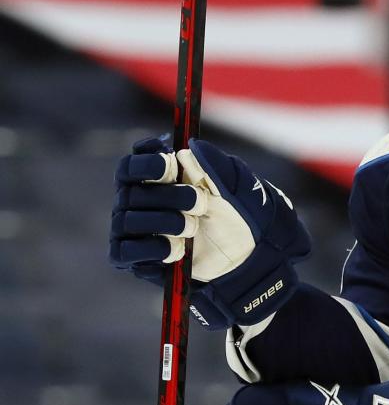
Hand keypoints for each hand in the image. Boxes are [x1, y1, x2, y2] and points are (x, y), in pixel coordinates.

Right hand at [110, 136, 310, 328]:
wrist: (247, 252)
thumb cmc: (237, 210)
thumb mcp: (235, 183)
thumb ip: (213, 163)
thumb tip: (190, 147)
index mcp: (158, 176)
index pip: (132, 164)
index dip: (147, 162)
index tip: (170, 163)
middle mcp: (138, 200)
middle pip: (130, 191)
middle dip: (170, 196)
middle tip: (201, 202)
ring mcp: (134, 229)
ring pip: (127, 220)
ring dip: (165, 222)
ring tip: (194, 227)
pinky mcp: (135, 258)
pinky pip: (125, 252)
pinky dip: (153, 248)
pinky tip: (178, 249)